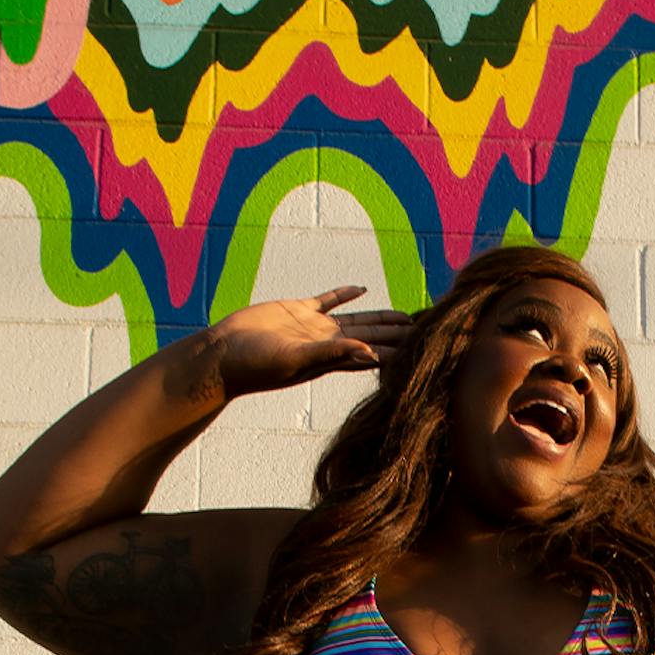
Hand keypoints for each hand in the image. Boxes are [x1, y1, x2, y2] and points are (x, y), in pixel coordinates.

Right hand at [207, 287, 412, 398]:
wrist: (224, 355)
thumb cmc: (257, 366)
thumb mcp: (297, 361)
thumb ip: (333, 355)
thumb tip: (371, 354)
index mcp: (332, 360)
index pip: (376, 355)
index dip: (401, 352)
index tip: (427, 349)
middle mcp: (328, 346)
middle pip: (374, 338)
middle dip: (400, 336)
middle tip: (430, 331)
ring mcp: (314, 328)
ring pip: (357, 320)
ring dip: (381, 318)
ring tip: (407, 317)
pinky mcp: (298, 311)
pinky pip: (328, 301)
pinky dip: (345, 294)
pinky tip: (362, 289)